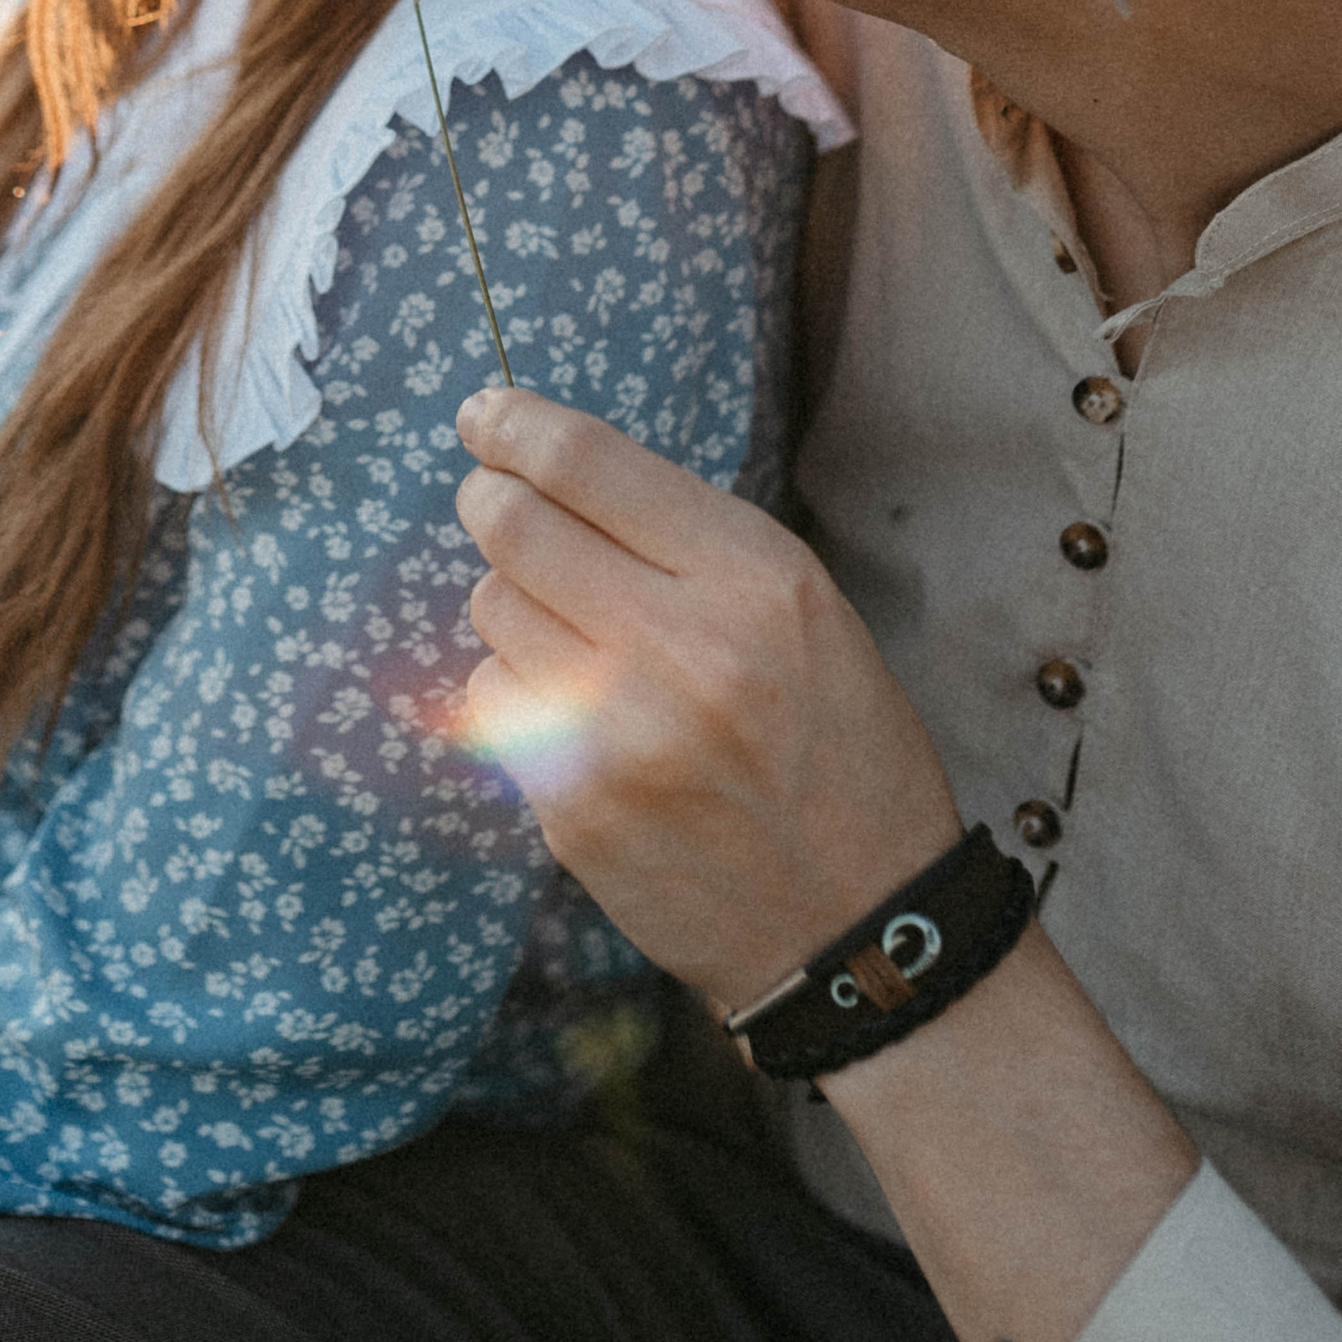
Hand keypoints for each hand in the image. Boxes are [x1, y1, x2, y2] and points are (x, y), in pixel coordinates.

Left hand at [454, 386, 961, 1011]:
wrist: (859, 927)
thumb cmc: (834, 747)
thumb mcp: (803, 608)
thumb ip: (687, 537)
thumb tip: (548, 469)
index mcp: (756, 578)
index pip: (587, 463)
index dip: (514, 424)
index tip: (483, 413)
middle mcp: (682, 646)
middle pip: (511, 524)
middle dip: (491, 501)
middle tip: (498, 504)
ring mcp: (616, 733)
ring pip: (490, 607)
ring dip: (515, 605)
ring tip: (579, 638)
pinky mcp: (569, 805)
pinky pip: (492, 699)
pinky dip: (517, 693)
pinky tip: (578, 720)